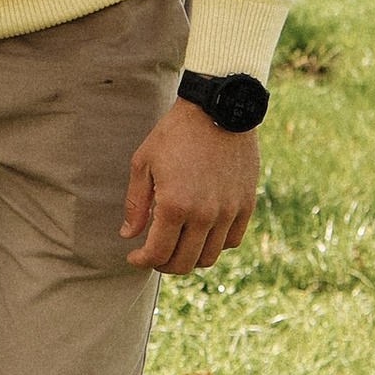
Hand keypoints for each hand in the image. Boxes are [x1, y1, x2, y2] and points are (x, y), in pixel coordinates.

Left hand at [121, 95, 258, 274]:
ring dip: (189, 258)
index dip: (142, 261)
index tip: (134, 256)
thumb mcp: (144, 163)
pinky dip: (214, 244)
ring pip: (209, 256)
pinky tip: (200, 233)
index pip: (158, 254)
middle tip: (153, 255)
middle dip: (163, 264)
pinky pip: (231, 240)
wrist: (217, 110)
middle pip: (184, 263)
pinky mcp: (246, 204)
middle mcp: (204, 215)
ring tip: (176, 245)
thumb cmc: (175, 133)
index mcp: (175, 205)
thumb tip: (129, 236)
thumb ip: (135, 204)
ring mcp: (228, 212)